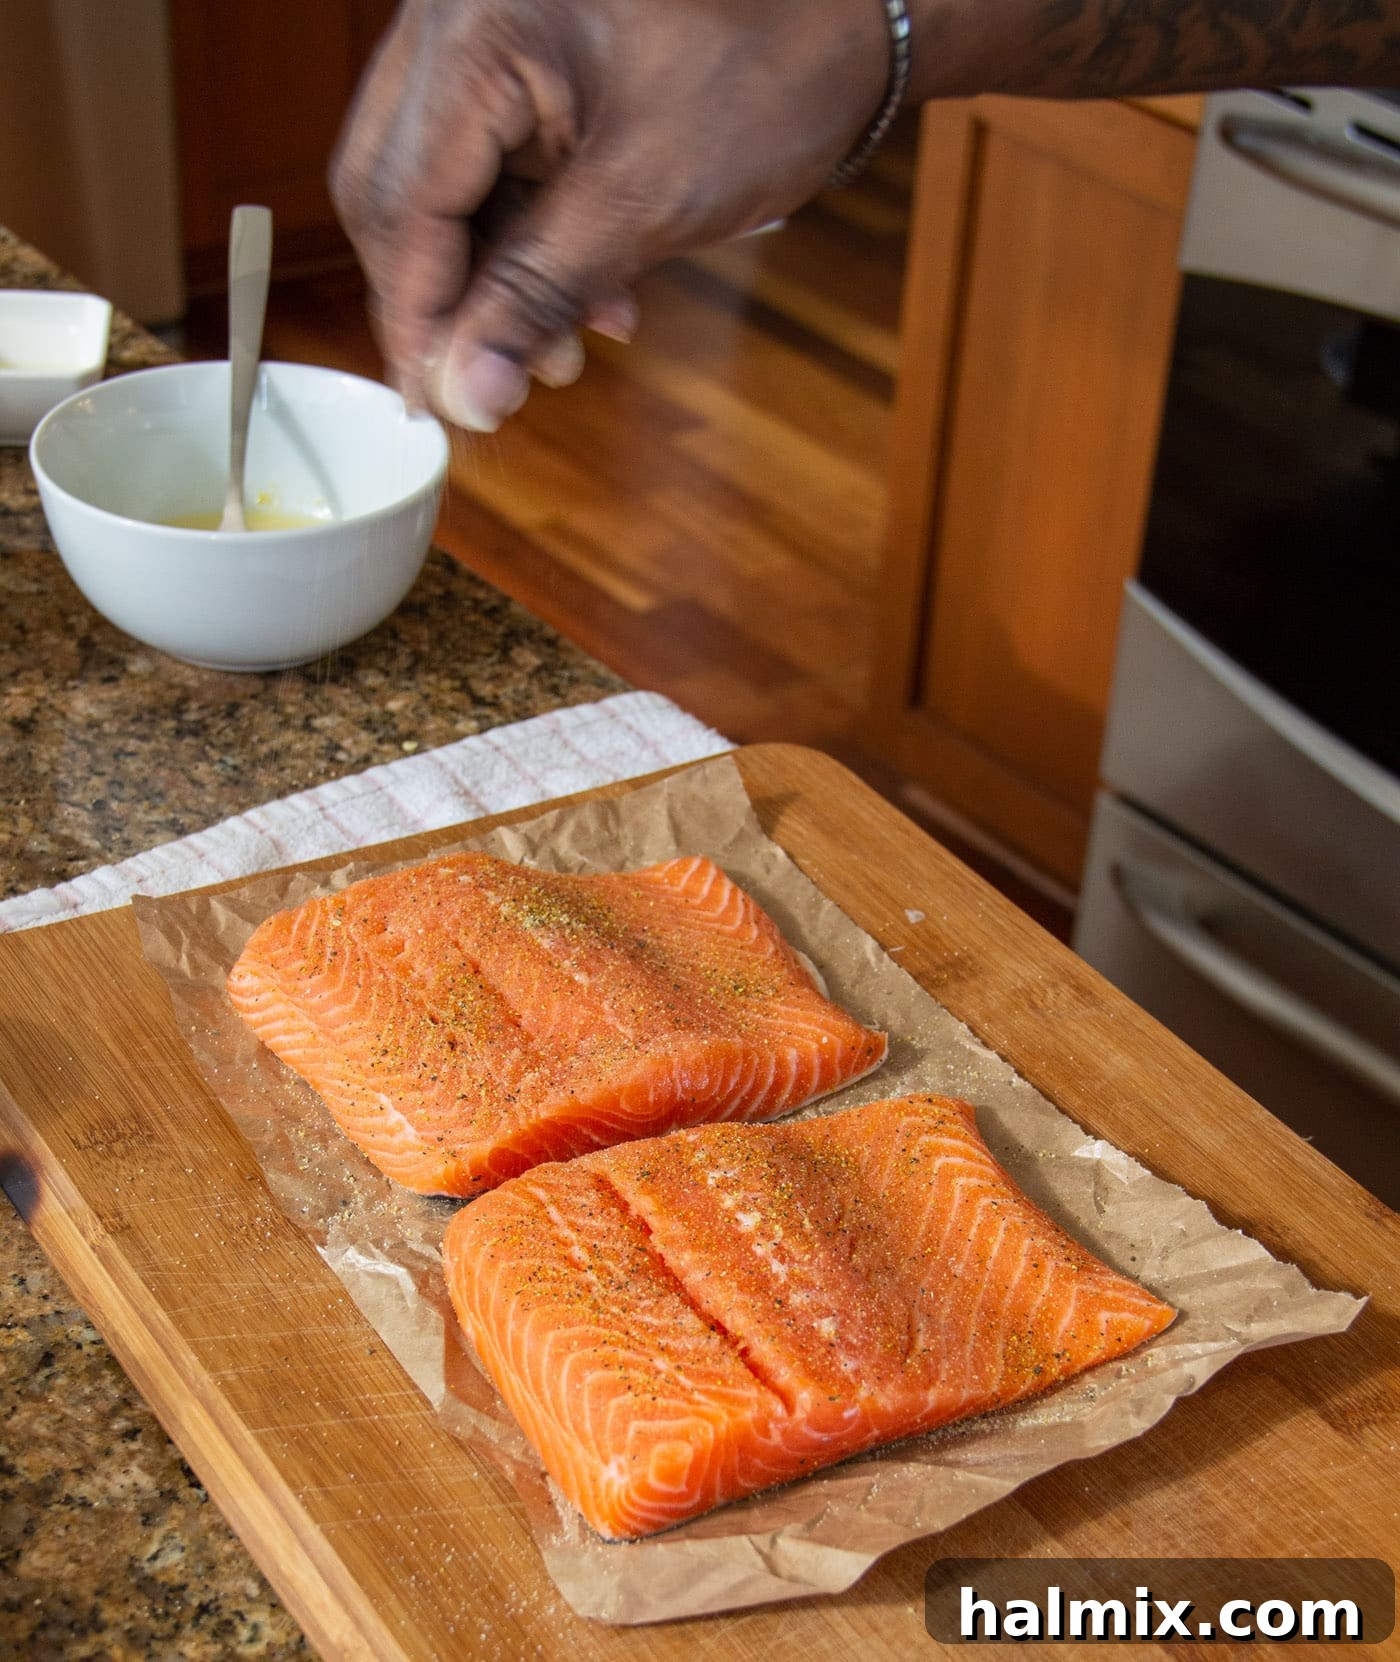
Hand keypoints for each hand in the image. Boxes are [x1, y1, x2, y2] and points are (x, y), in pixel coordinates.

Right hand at [330, 0, 889, 429]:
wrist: (850, 19)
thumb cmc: (767, 74)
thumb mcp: (643, 201)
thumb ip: (536, 295)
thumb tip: (463, 393)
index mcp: (477, 33)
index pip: (402, 200)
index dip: (416, 315)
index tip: (438, 402)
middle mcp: (458, 22)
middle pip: (399, 194)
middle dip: (450, 302)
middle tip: (497, 384)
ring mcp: (490, 40)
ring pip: (445, 192)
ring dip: (499, 286)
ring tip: (568, 349)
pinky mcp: (528, 69)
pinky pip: (496, 172)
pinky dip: (534, 248)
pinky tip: (597, 299)